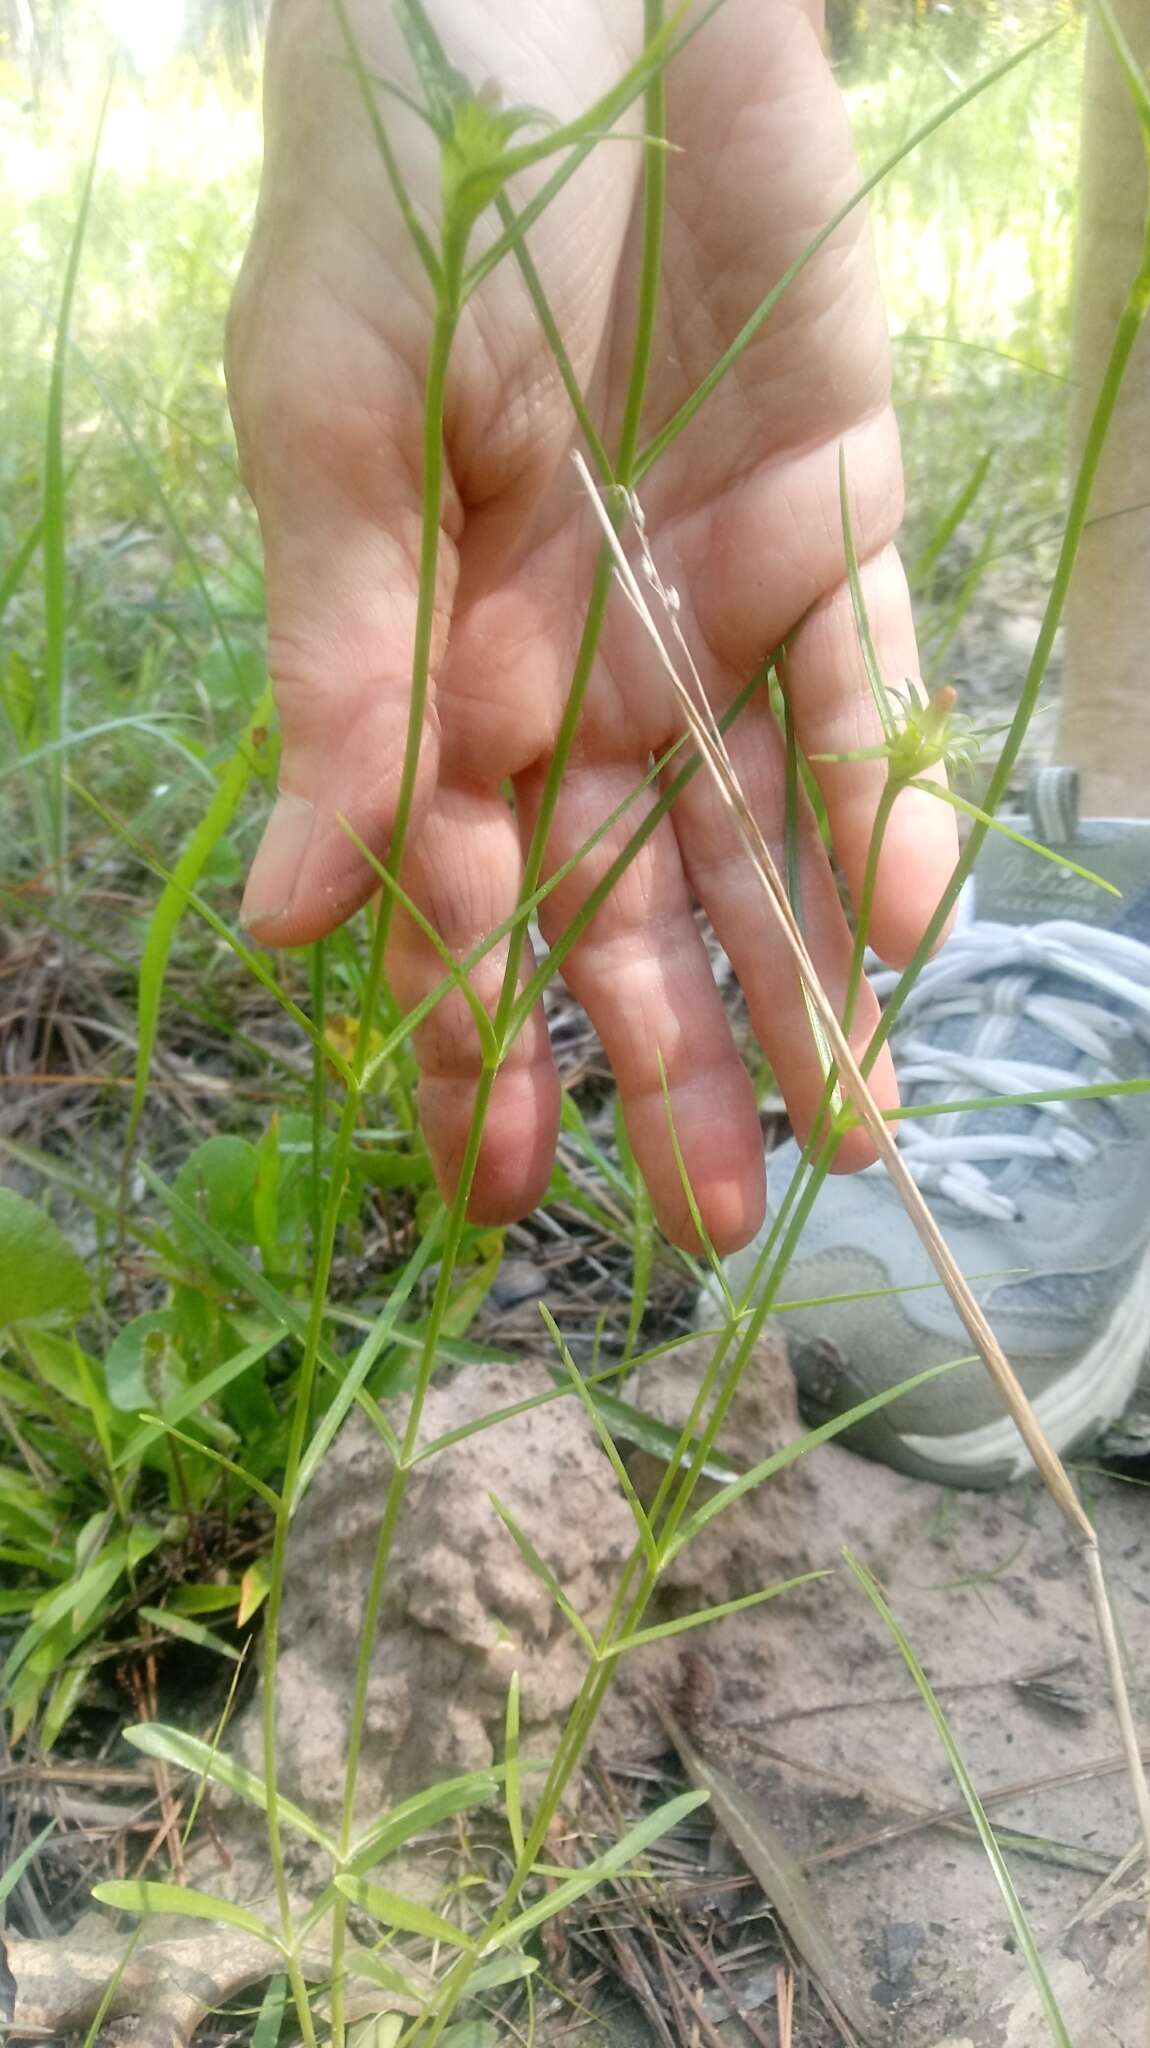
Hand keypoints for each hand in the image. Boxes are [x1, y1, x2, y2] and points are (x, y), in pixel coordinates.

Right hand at [226, 0, 955, 1251]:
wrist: (554, 3)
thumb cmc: (397, 213)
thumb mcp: (334, 441)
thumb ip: (340, 678)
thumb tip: (299, 921)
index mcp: (439, 675)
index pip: (456, 909)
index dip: (477, 1051)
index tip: (508, 1199)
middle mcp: (582, 670)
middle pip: (631, 909)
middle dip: (670, 1068)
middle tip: (715, 1224)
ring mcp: (713, 602)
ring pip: (767, 835)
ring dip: (806, 984)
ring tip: (850, 1135)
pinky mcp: (837, 513)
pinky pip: (874, 684)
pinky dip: (890, 796)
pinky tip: (903, 917)